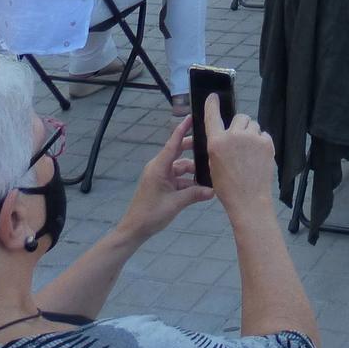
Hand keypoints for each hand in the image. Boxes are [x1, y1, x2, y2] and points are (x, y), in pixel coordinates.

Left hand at [116, 115, 212, 241]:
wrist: (135, 230)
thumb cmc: (151, 213)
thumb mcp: (176, 203)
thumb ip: (195, 195)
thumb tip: (213, 190)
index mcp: (159, 167)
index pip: (172, 144)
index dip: (182, 130)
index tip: (191, 117)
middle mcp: (159, 168)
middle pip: (178, 153)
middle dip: (193, 150)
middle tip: (209, 146)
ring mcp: (160, 177)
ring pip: (180, 168)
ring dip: (193, 172)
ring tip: (210, 175)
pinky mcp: (162, 186)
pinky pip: (178, 179)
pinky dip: (188, 182)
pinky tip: (201, 189)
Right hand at [201, 94, 277, 223]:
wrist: (248, 199)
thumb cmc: (227, 186)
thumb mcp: (213, 165)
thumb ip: (218, 147)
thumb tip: (224, 136)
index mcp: (216, 142)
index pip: (212, 116)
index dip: (212, 105)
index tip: (213, 96)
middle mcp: (233, 135)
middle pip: (239, 118)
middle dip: (239, 126)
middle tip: (240, 141)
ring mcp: (252, 138)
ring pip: (253, 125)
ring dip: (251, 133)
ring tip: (250, 151)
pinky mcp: (266, 142)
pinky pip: (263, 134)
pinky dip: (261, 141)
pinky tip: (258, 155)